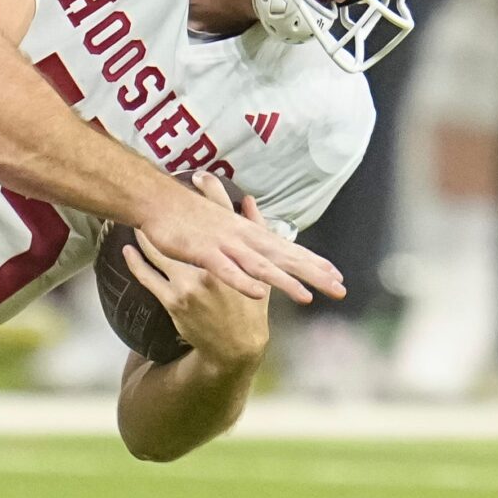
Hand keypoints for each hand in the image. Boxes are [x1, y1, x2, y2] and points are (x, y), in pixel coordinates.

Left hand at [125, 176, 270, 367]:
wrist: (235, 346)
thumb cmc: (249, 306)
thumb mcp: (260, 269)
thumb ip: (256, 232)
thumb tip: (248, 200)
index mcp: (235, 258)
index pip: (222, 218)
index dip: (210, 194)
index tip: (199, 175)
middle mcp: (212, 268)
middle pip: (184, 231)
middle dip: (167, 213)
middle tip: (153, 194)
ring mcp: (191, 285)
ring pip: (159, 252)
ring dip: (145, 236)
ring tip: (133, 220)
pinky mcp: (174, 301)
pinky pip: (148, 277)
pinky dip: (136, 261)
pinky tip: (127, 249)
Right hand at [137, 171, 342, 304]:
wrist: (157, 200)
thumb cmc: (186, 213)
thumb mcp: (221, 220)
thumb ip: (241, 226)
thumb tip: (256, 226)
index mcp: (248, 232)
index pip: (288, 248)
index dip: (313, 261)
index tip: (336, 274)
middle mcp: (243, 237)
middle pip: (284, 257)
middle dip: (313, 273)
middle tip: (340, 289)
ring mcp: (225, 244)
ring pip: (261, 266)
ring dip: (285, 281)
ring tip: (307, 297)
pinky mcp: (204, 252)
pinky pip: (227, 270)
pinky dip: (243, 282)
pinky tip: (260, 294)